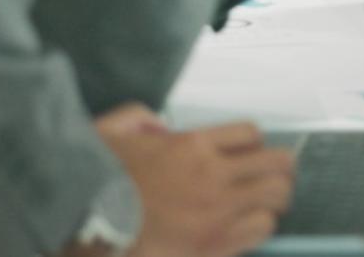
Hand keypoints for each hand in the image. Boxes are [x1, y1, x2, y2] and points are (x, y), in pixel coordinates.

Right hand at [93, 104, 294, 256]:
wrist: (84, 225)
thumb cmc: (95, 181)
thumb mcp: (113, 131)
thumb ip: (141, 120)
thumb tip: (160, 129)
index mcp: (190, 145)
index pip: (250, 135)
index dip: (255, 144)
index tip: (250, 154)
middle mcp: (212, 175)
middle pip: (276, 165)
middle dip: (279, 171)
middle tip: (271, 179)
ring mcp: (215, 212)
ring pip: (275, 200)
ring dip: (273, 201)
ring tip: (265, 205)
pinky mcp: (212, 245)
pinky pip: (259, 233)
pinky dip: (259, 229)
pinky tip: (246, 228)